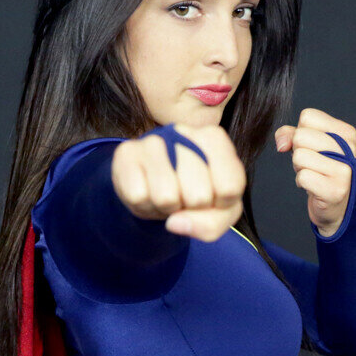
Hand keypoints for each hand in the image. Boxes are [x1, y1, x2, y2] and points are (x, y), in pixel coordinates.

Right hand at [111, 124, 245, 242]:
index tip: (212, 196)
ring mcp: (152, 140)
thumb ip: (212, 224)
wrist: (152, 184)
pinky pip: (139, 197)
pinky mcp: (126, 153)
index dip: (219, 205)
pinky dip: (144, 205)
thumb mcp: (218, 212)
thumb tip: (174, 223)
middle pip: (198, 196)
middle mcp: (184, 131)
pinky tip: (147, 191)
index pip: (229, 188)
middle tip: (183, 196)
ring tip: (166, 195)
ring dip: (166, 209)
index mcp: (214, 139)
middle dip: (190, 208)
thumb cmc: (193, 193)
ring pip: (166, 197)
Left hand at [275, 108, 355, 237]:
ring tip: (313, 174)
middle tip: (311, 164)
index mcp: (346, 132)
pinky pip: (302, 177)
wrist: (336, 205)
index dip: (300, 132)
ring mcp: (344, 170)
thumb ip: (290, 134)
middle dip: (298, 151)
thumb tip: (282, 143)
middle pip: (301, 136)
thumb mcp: (308, 145)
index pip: (308, 116)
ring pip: (299, 156)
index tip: (311, 147)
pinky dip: (301, 182)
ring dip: (299, 168)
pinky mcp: (335, 190)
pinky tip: (313, 186)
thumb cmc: (320, 170)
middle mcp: (348, 149)